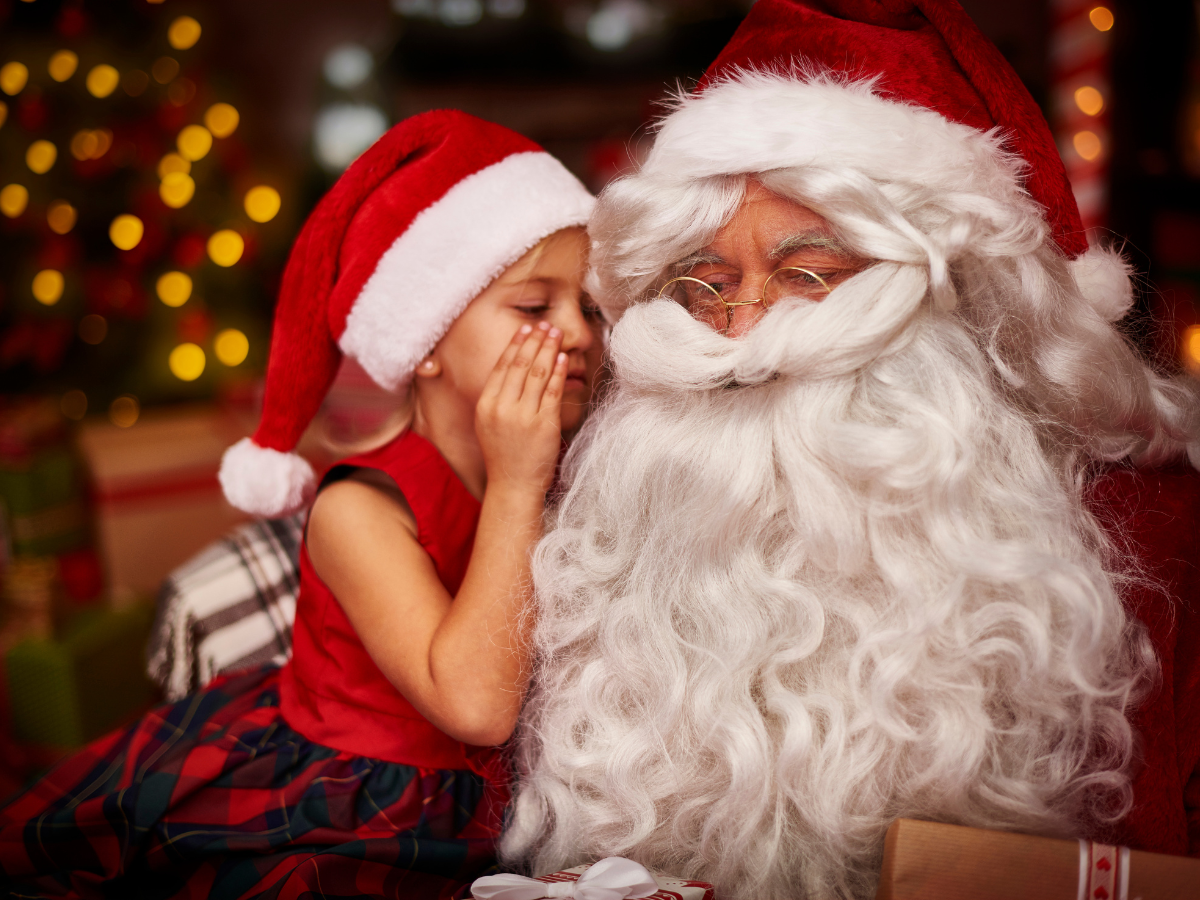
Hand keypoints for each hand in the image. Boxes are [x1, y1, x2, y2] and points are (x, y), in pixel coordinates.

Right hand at [475, 321, 567, 494]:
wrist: (513, 486)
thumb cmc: (504, 456)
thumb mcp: (488, 424)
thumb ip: (498, 398)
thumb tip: (512, 370)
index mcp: (486, 405)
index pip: (502, 367)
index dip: (515, 345)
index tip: (525, 329)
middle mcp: (502, 408)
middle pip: (519, 365)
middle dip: (534, 341)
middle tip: (544, 325)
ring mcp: (522, 416)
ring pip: (536, 374)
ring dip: (547, 350)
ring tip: (555, 334)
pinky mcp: (543, 425)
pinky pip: (551, 392)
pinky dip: (557, 372)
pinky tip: (562, 358)